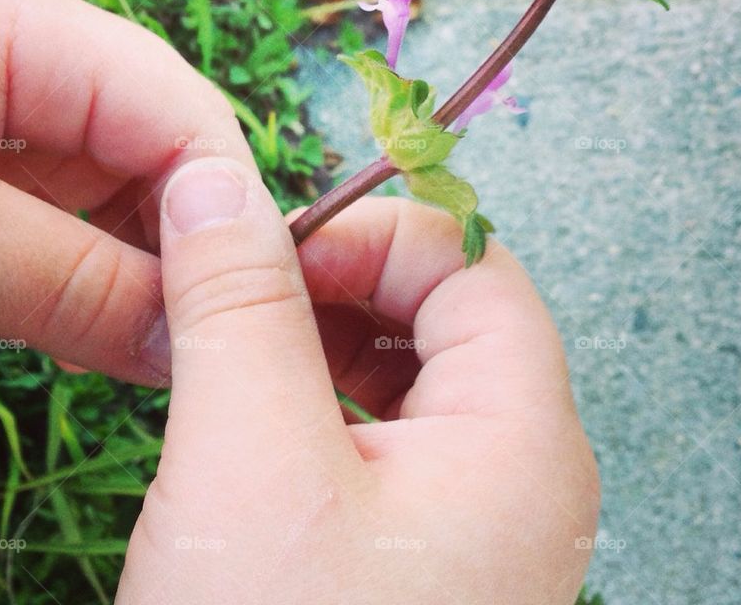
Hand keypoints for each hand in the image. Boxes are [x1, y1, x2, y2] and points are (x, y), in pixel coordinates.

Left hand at [0, 0, 255, 385]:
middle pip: (161, 143)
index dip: (229, 211)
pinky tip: (98, 320)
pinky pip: (64, 207)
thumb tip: (191, 349)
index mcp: (19, 22)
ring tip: (155, 344)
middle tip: (203, 348)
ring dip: (142, 262)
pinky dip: (88, 266)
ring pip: (120, 183)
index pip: (181, 111)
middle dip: (190, 242)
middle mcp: (28, 47)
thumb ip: (61, 286)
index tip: (248, 320)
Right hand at [118, 156, 598, 603]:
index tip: (267, 254)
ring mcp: (477, 519)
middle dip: (339, 284)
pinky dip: (316, 403)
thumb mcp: (250, 462)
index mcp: (525, 435)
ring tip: (233, 359)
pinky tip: (252, 421)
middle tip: (240, 301)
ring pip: (405, 371)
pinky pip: (381, 437)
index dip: (371, 234)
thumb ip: (240, 305)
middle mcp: (521, 470)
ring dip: (318, 342)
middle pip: (446, 310)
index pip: (472, 261)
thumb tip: (215, 183)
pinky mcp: (424, 557)